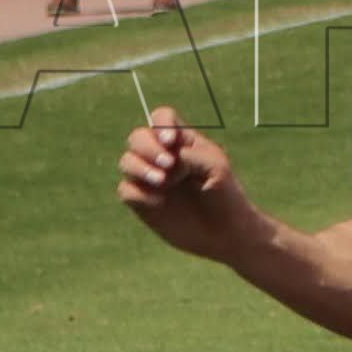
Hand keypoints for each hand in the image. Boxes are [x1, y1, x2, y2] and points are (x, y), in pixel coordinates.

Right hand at [117, 106, 245, 258]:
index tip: (170, 141)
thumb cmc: (225, 195)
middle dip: (147, 147)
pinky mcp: (142, 202)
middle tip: (167, 164)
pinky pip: (126, 190)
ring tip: (161, 182)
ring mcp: (150, 178)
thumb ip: (188, 154)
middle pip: (138, 137)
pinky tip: (159, 203)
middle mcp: (161, 156)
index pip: (162, 118)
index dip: (161, 124)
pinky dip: (138, 193)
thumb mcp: (215, 167)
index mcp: (181, 141)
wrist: (225, 233)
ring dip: (140, 167)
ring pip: (127, 161)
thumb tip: (165, 159)